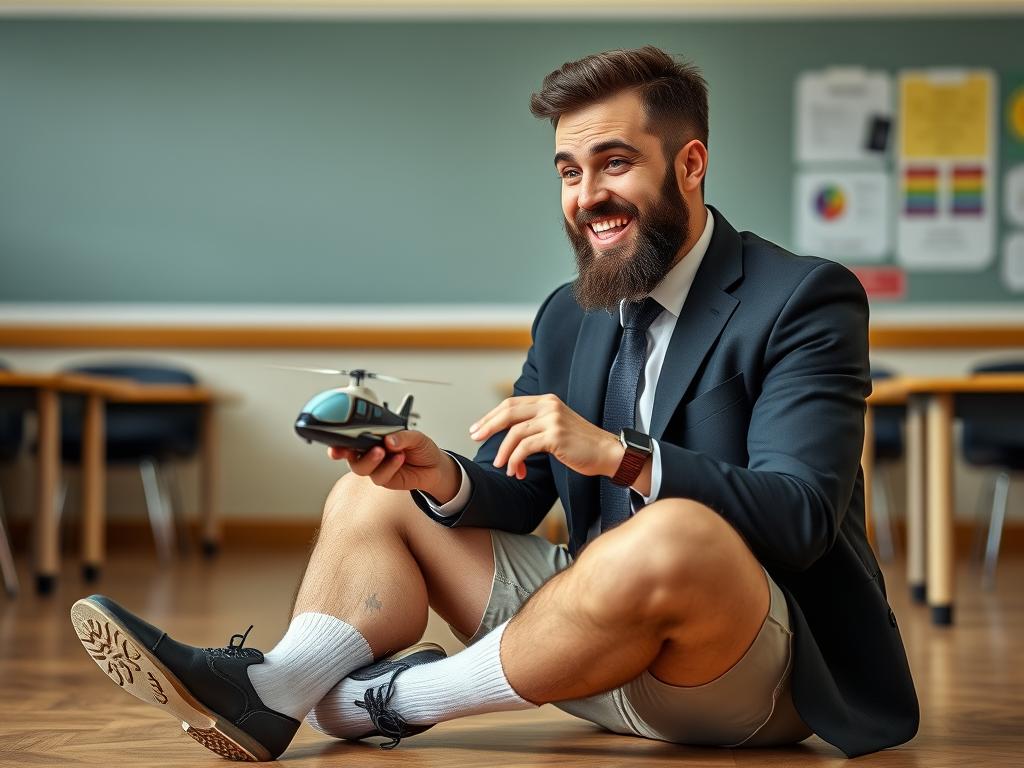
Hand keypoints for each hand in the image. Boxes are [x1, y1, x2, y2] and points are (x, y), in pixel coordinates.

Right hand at [327, 431, 459, 499]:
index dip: (338, 437)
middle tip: (349, 447)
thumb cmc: (421, 448)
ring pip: (360, 468)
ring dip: (369, 459)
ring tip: (382, 450)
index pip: (350, 436)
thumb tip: (389, 440)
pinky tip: (399, 458)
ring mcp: (375, 467)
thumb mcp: (416, 437)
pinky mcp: (384, 480)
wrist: (435, 467)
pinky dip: (389, 466)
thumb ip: (402, 436)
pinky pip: (379, 476)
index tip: (333, 437)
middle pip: (348, 454)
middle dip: (343, 451)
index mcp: (373, 437)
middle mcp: (370, 452)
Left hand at [470, 394, 623, 479]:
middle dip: (488, 426)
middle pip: (508, 412)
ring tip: (500, 465)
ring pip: (514, 433)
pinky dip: (515, 460)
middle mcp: (549, 406)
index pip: (511, 404)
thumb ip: (536, 424)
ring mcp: (552, 419)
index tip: (477, 428)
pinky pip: (525, 447)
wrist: (607, 453)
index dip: (491, 416)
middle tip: (475, 438)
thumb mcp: (556, 427)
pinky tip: (515, 471)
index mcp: (547, 401)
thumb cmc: (581, 445)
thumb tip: (507, 435)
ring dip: (503, 451)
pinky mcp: (555, 436)